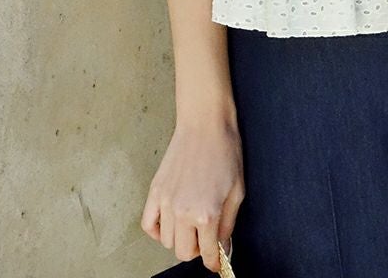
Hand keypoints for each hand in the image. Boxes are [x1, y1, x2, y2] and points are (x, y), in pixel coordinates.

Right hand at [141, 118, 245, 271]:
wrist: (205, 124)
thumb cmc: (225, 152)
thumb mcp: (237, 191)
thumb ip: (228, 224)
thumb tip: (223, 248)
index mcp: (206, 213)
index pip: (207, 253)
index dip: (214, 262)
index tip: (217, 263)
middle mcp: (183, 212)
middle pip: (184, 252)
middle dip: (198, 250)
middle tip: (207, 237)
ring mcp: (165, 202)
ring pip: (167, 242)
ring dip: (181, 239)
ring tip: (192, 223)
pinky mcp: (155, 192)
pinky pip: (149, 225)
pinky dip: (158, 230)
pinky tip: (171, 222)